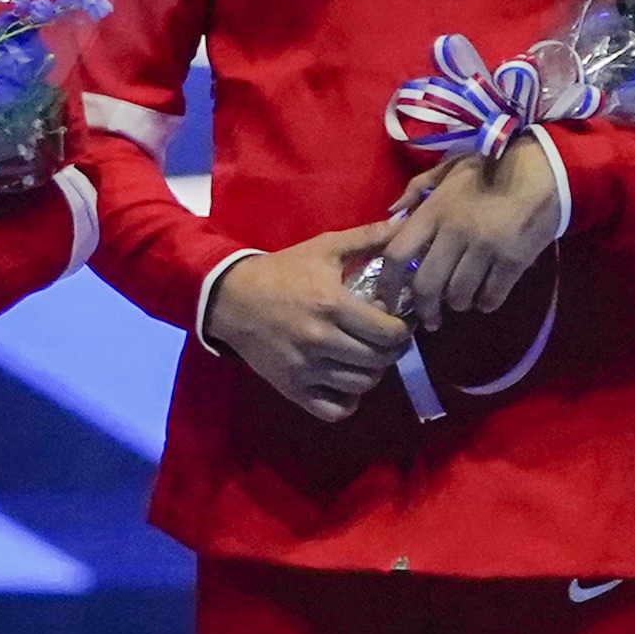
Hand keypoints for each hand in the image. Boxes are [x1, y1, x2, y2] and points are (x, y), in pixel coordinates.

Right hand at [205, 223, 411, 421]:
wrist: (230, 298)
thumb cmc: (281, 272)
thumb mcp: (323, 249)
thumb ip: (367, 238)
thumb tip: (404, 223)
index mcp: (332, 305)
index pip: (390, 332)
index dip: (404, 329)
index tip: (400, 322)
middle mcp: (320, 340)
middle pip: (379, 360)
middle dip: (391, 350)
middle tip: (385, 340)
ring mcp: (304, 368)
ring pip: (361, 385)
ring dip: (371, 372)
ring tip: (365, 357)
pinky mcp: (291, 387)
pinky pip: (334, 410)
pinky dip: (347, 401)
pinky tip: (344, 382)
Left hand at [368, 143, 559, 330]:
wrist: (543, 168)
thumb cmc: (491, 168)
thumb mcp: (448, 170)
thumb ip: (417, 189)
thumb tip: (392, 214)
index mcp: (433, 211)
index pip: (396, 255)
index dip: (388, 282)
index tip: (389, 297)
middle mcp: (454, 231)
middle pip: (425, 285)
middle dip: (424, 308)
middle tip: (429, 318)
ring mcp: (485, 247)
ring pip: (458, 295)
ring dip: (458, 304)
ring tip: (461, 302)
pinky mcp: (513, 259)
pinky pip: (492, 295)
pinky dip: (486, 303)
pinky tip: (486, 299)